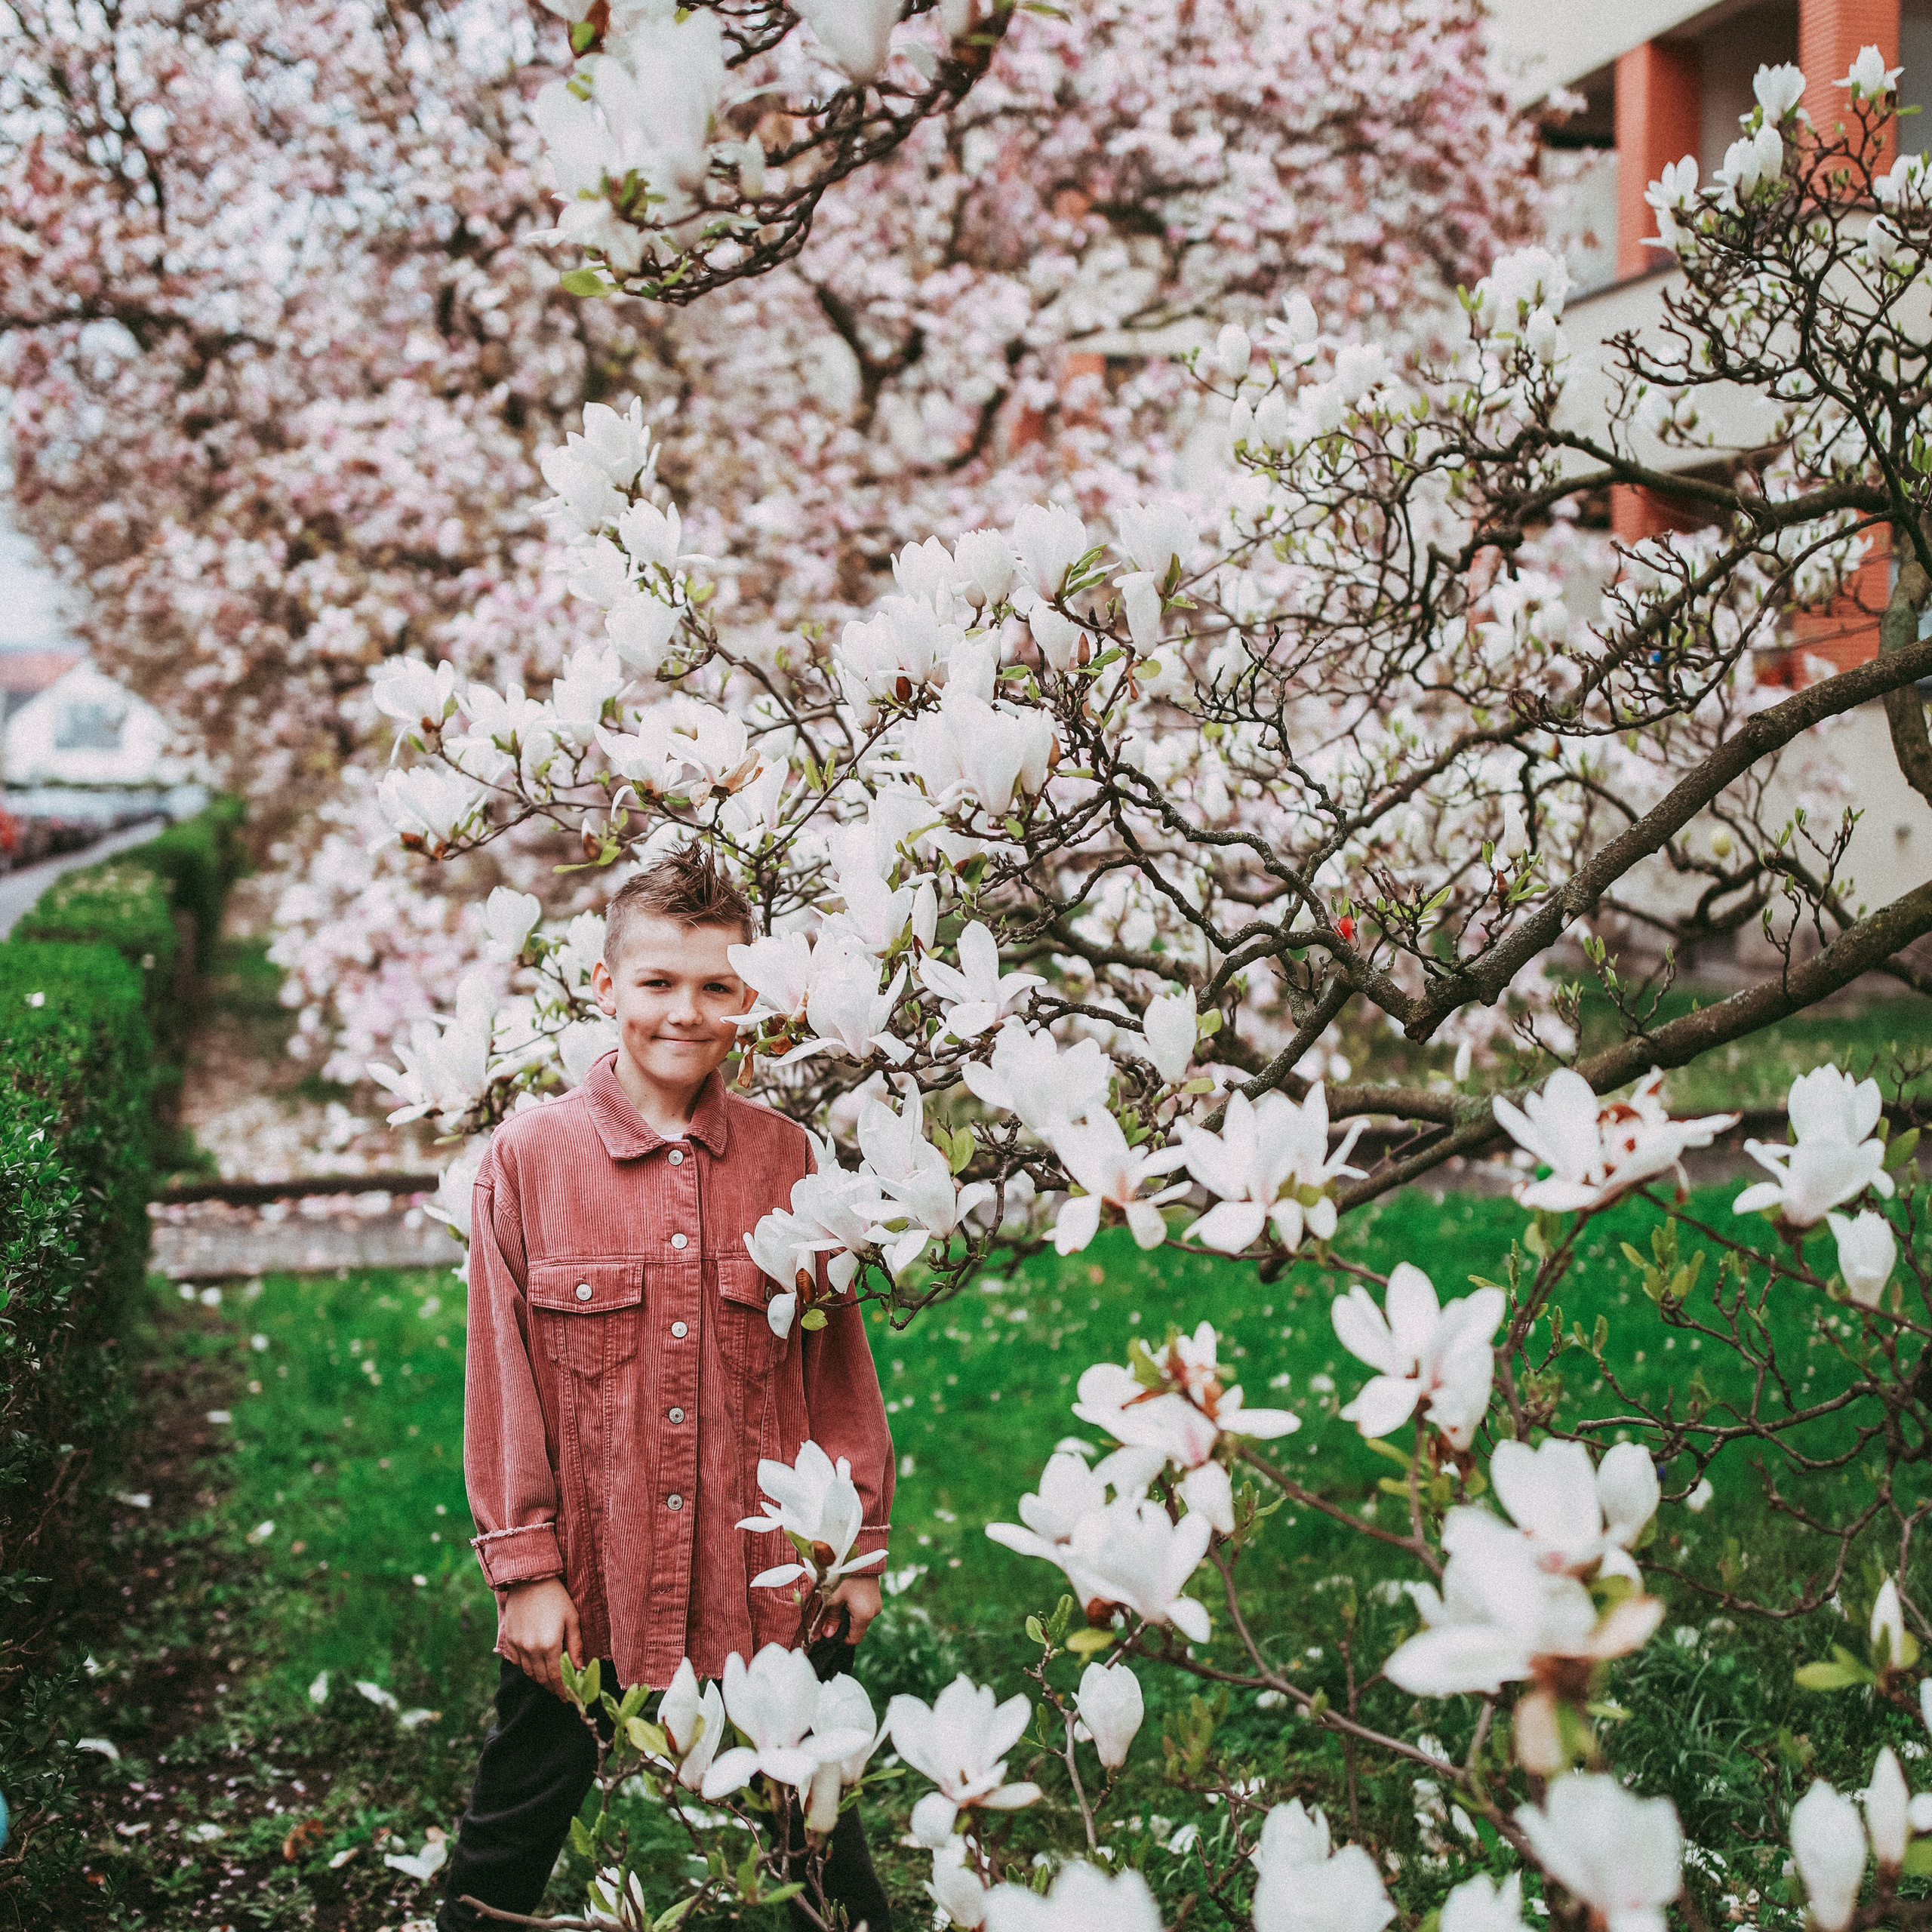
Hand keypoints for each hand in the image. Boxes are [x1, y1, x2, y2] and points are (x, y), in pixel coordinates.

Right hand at [498, 1576, 582, 1698]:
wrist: (529, 1580)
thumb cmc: (556, 1597)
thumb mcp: (572, 1618)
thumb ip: (575, 1645)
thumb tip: (579, 1667)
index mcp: (549, 1645)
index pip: (555, 1677)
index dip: (562, 1690)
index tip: (568, 1698)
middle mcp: (531, 1649)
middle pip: (542, 1678)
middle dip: (552, 1688)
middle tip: (561, 1693)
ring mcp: (518, 1645)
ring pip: (529, 1673)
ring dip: (540, 1680)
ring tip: (550, 1682)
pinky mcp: (509, 1640)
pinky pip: (518, 1662)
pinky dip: (528, 1668)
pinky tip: (536, 1667)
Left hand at [819, 1573, 883, 1645]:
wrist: (861, 1553)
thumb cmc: (845, 1575)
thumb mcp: (834, 1597)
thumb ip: (831, 1618)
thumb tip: (828, 1635)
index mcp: (865, 1615)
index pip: (854, 1639)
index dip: (841, 1638)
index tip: (829, 1629)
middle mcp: (874, 1612)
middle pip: (857, 1629)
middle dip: (843, 1624)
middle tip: (831, 1612)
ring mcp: (876, 1603)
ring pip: (860, 1618)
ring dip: (849, 1614)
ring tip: (838, 1600)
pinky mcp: (875, 1595)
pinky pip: (864, 1608)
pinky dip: (854, 1606)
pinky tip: (846, 1595)